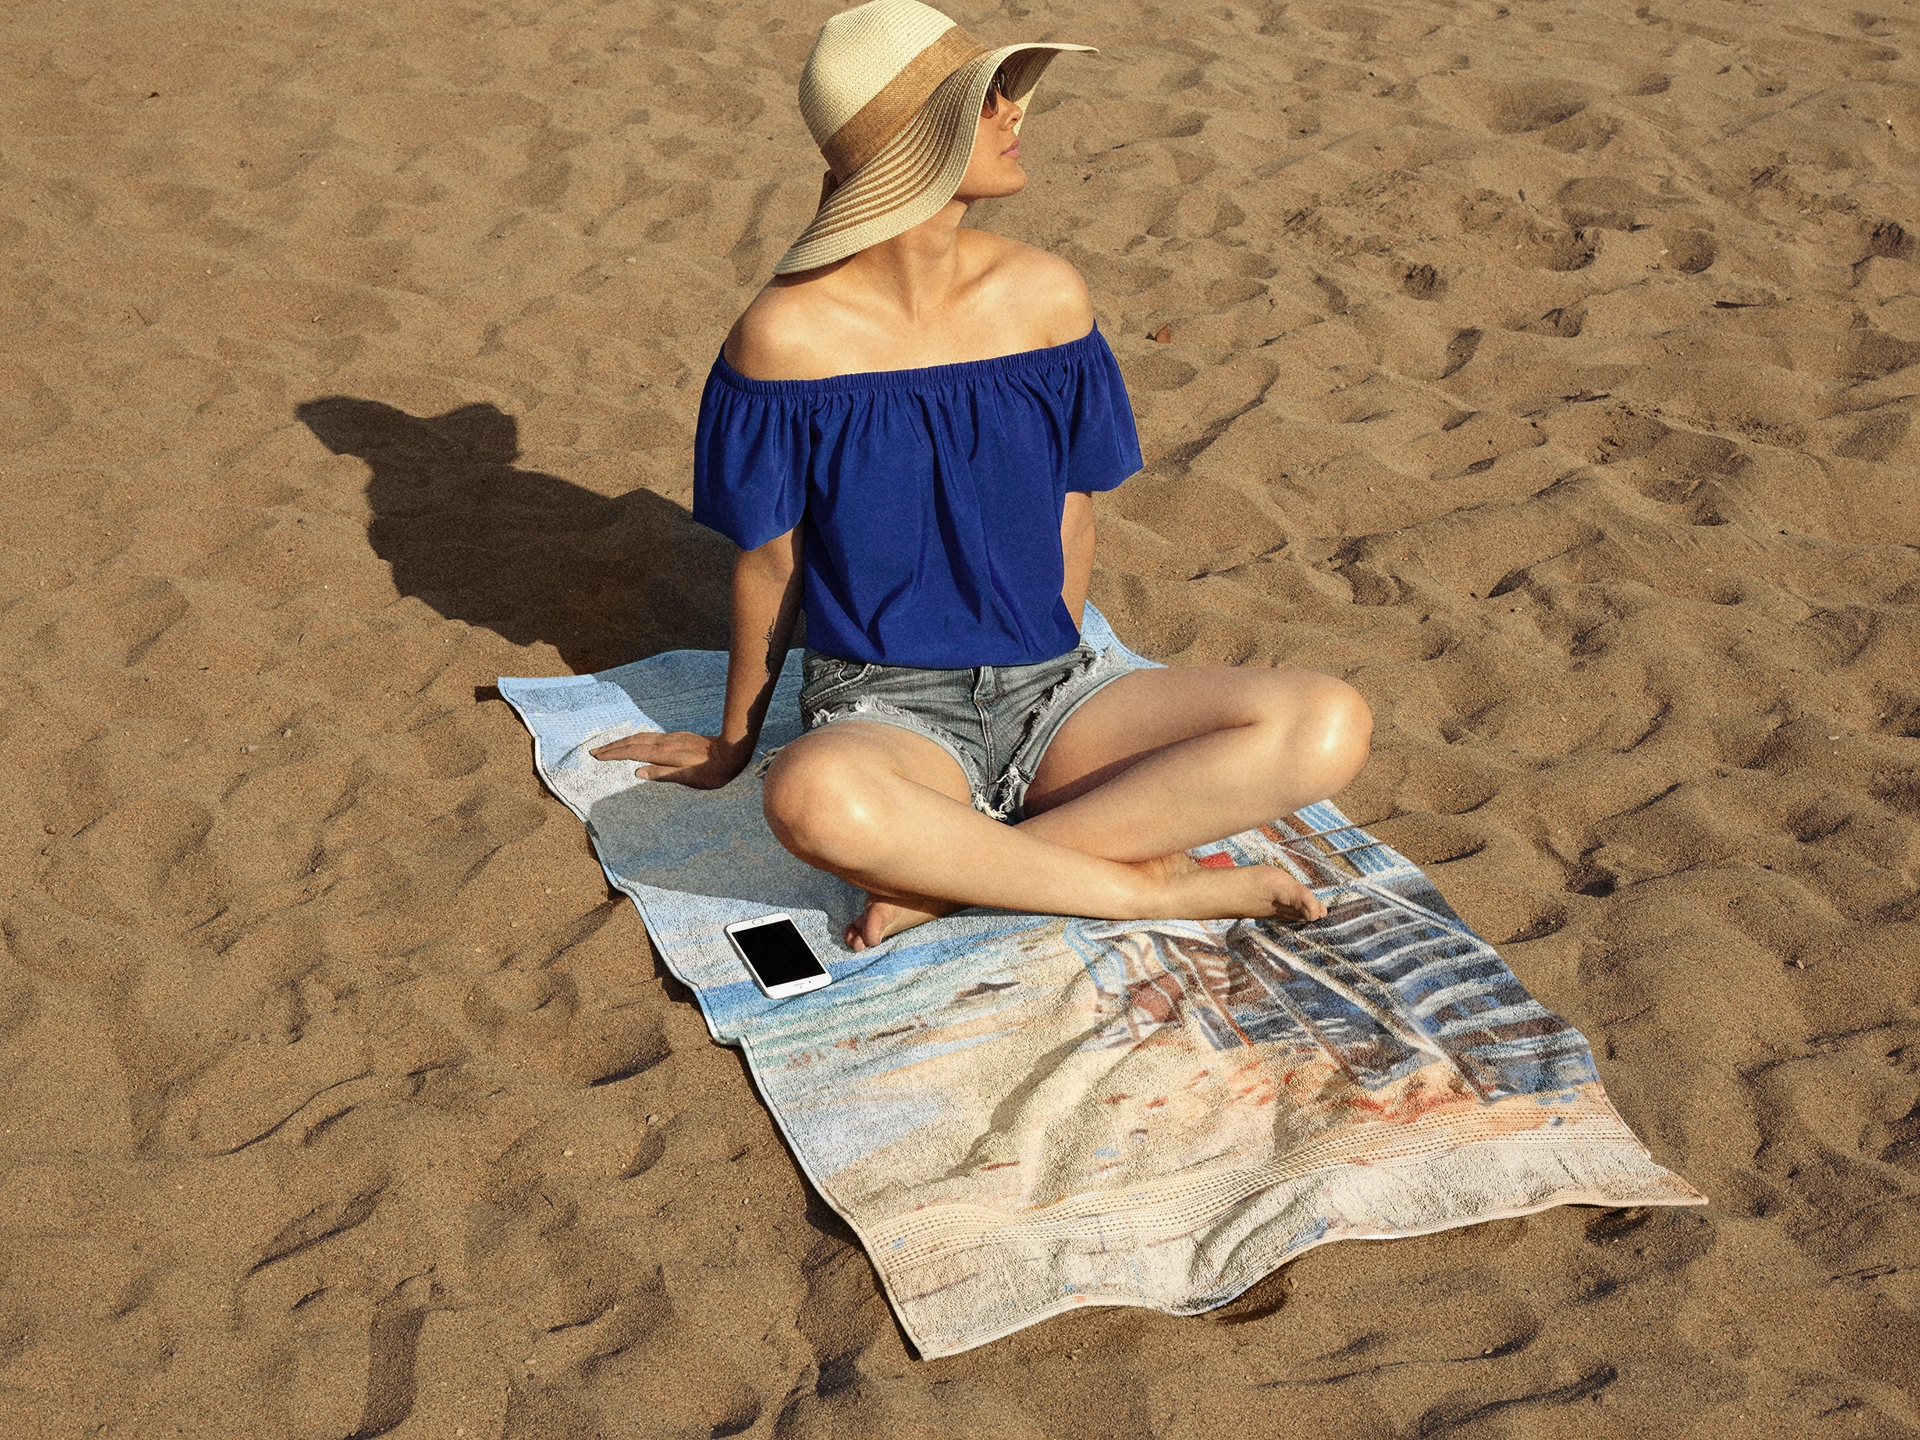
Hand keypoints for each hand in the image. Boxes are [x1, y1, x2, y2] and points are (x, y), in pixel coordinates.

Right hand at [588, 731, 749, 789]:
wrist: (732, 752)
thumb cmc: (713, 771)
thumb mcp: (689, 779)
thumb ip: (662, 774)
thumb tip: (637, 772)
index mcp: (664, 753)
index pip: (632, 752)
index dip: (613, 754)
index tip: (597, 756)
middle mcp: (665, 742)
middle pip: (632, 742)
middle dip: (612, 746)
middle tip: (594, 751)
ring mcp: (671, 738)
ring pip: (641, 737)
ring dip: (623, 741)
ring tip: (609, 747)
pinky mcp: (677, 738)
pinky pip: (649, 737)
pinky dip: (635, 739)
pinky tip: (635, 743)